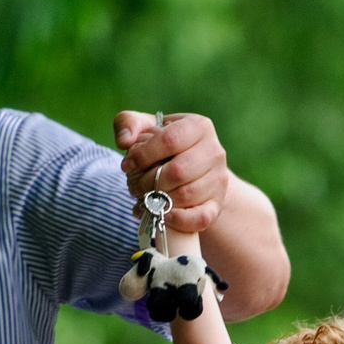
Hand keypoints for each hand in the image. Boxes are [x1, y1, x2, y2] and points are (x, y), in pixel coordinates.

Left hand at [115, 111, 233, 233]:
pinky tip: (163, 215)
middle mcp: (214, 152)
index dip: (143, 155)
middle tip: (135, 186)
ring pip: (186, 195)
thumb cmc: (163, 146)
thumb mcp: (146, 127)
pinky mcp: (216, 205)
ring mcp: (218, 180)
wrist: (191, 169)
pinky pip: (200, 217)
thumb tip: (125, 141)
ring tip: (144, 199)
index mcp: (198, 126)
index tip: (127, 165)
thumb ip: (128, 123)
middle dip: (148, 182)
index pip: (169, 140)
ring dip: (158, 201)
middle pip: (178, 171)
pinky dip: (179, 220)